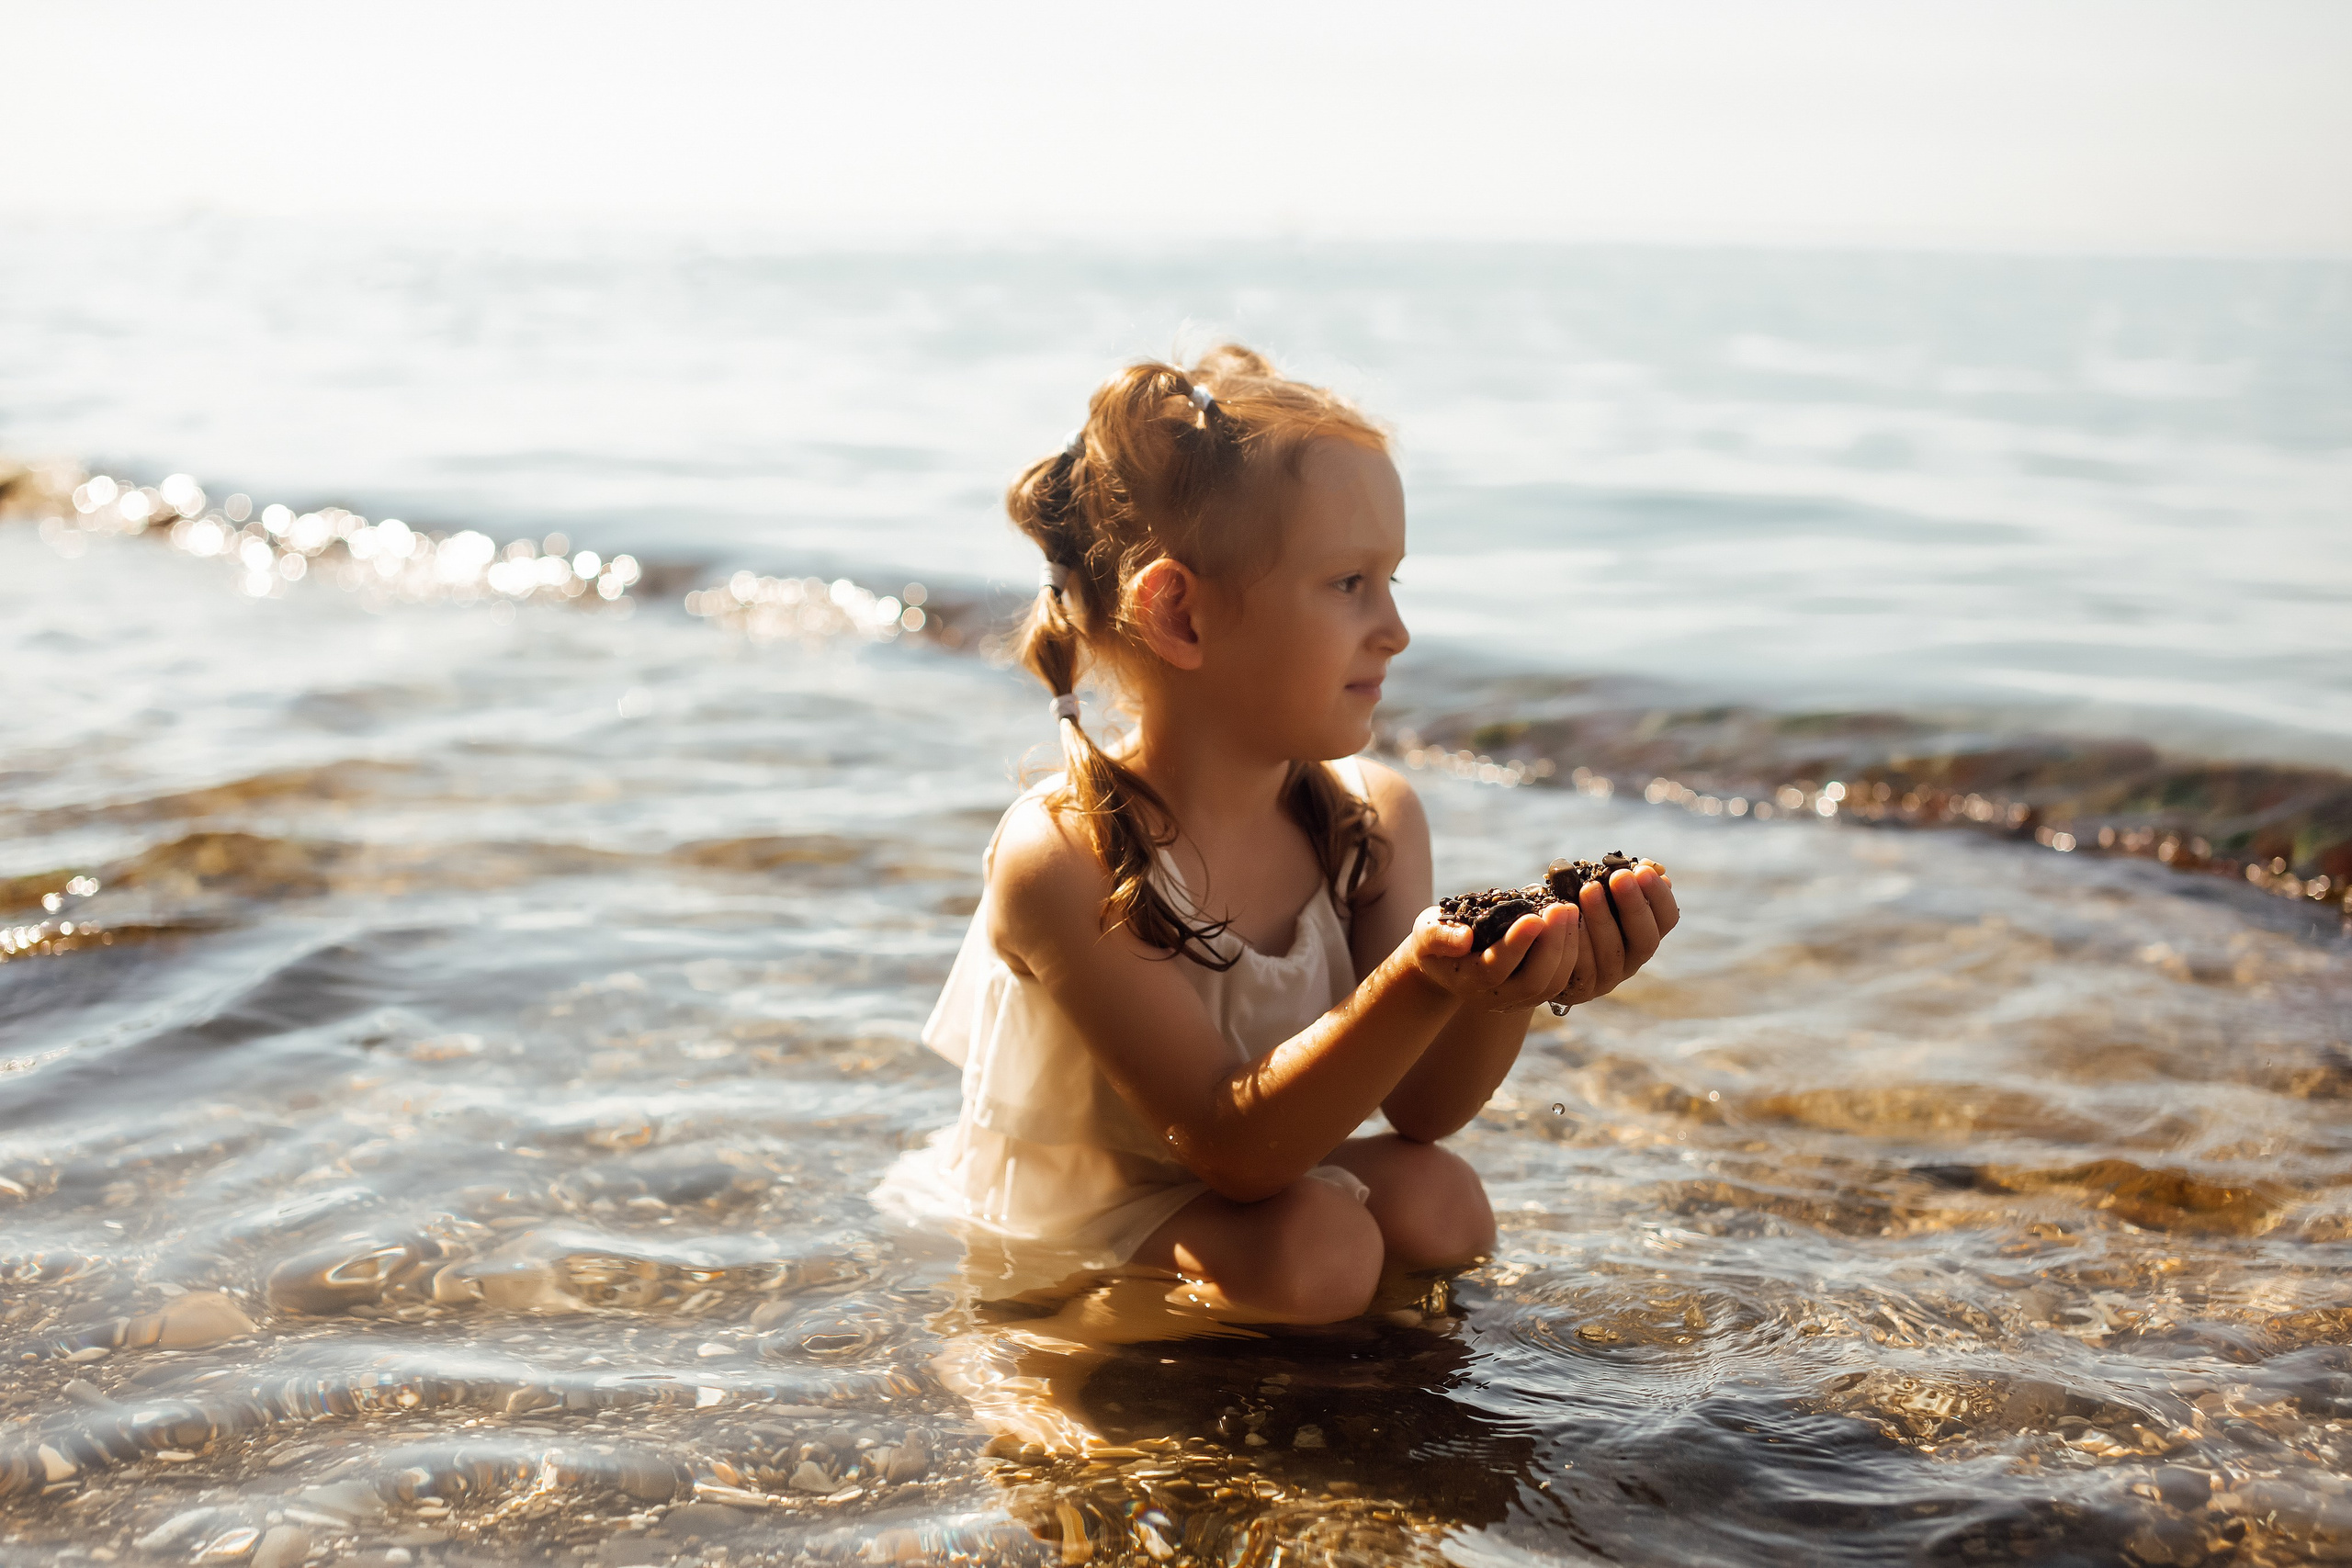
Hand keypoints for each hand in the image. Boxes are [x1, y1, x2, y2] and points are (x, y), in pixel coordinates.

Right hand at [1405, 899, 1582, 1013]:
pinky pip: (1561, 980)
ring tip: (1570, 911)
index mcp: (1466, 980)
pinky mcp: (1533, 992)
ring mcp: (1516, 999)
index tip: (1535, 917)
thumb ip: (1439, 936)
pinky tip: (1573, 924)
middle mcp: (1493, 997)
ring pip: (1552, 984)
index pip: (1496, 967)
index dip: (1517, 944)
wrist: (1446, 963)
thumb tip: (1464, 939)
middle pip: (1532, 981)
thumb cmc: (1435, 940)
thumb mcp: (1426, 932)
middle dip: (1552, 945)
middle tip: (1562, 908)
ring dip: (1567, 948)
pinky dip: (1572, 954)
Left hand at [1548, 862, 1678, 1012]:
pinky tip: (1566, 918)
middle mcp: (1631, 960)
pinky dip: (1575, 941)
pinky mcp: (1580, 989)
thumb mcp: (1595, 894)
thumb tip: (1651, 866)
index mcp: (1642, 934)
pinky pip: (1581, 967)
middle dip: (1634, 906)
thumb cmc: (1573, 912)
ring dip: (1602, 918)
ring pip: (1612, 953)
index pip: (1666, 919)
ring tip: (1588, 889)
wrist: (1538, 950)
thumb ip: (1618, 883)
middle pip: (1645, 940)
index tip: (1643, 870)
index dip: (1659, 896)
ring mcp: (1607, 978)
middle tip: (1619, 877)